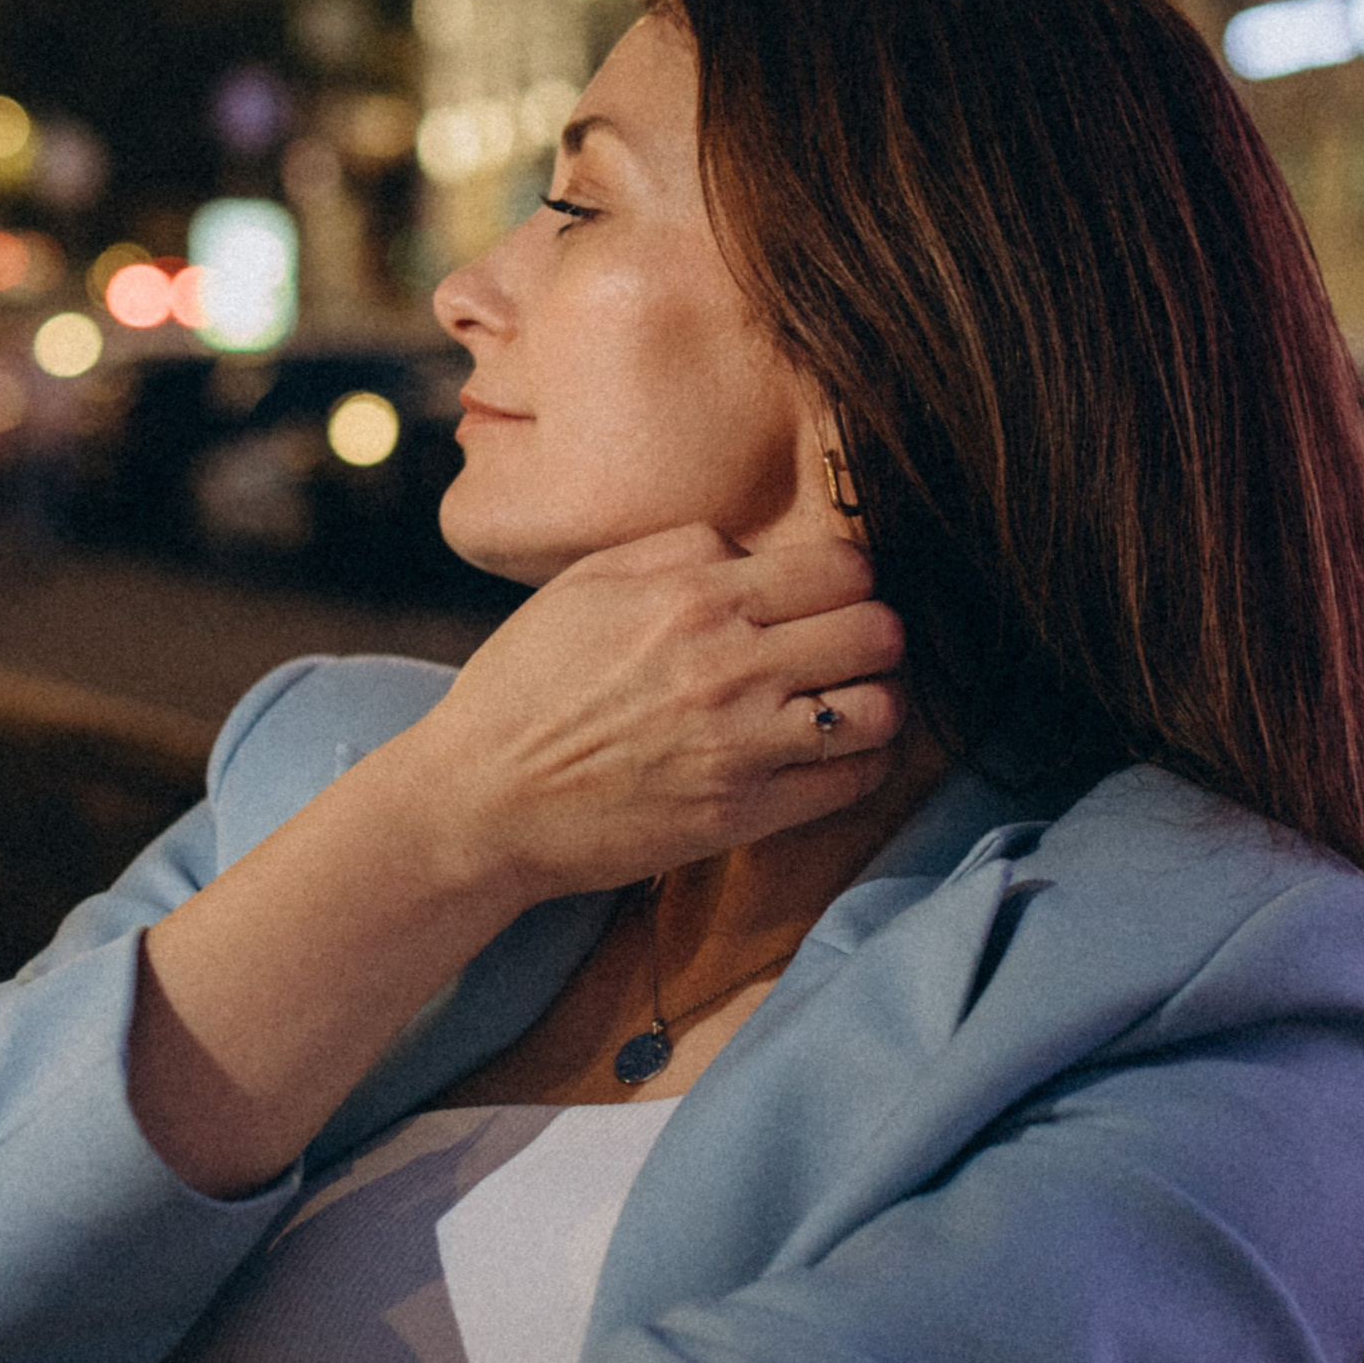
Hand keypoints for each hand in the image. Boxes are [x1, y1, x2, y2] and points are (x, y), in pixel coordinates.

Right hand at [395, 519, 905, 911]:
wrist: (481, 798)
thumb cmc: (525, 686)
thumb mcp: (585, 584)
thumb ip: (678, 549)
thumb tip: (753, 550)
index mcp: (693, 598)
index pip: (841, 567)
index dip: (848, 577)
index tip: (831, 594)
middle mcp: (729, 666)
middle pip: (876, 631)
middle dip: (873, 632)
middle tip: (847, 645)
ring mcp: (741, 745)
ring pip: (882, 708)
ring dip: (876, 698)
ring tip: (848, 699)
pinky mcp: (743, 814)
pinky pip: (853, 781)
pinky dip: (864, 761)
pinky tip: (837, 750)